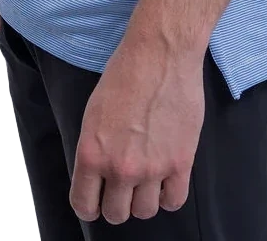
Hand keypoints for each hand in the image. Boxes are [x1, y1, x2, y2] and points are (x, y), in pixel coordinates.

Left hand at [69, 35, 204, 224]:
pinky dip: (169, 195)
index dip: (90, 205)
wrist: (161, 52)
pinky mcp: (181, 162)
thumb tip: (100, 174)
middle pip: (117, 214)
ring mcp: (152, 168)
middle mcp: (120, 167)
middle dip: (118, 202)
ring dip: (144, 199)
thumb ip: (95, 149)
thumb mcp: (93, 112)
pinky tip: (166, 178)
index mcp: (92, 153)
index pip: (84, 204)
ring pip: (145, 212)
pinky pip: (174, 201)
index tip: (97, 201)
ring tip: (147, 179)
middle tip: (124, 185)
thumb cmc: (125, 73)